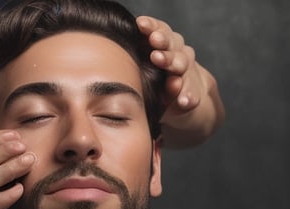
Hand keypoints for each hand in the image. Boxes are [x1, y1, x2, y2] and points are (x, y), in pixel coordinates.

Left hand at [136, 16, 223, 146]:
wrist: (179, 103)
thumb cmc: (147, 84)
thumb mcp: (137, 72)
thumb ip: (126, 62)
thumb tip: (96, 53)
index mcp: (162, 45)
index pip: (158, 30)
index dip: (151, 26)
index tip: (140, 24)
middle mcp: (176, 54)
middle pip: (172, 44)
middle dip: (163, 45)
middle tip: (154, 50)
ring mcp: (186, 73)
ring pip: (183, 64)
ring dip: (175, 66)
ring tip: (167, 74)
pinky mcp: (193, 94)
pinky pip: (192, 94)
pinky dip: (188, 97)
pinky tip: (184, 100)